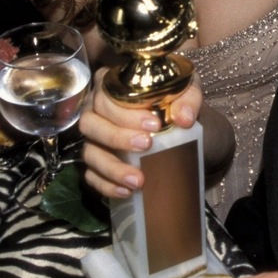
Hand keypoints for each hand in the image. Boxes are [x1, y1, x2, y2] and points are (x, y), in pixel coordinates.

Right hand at [80, 66, 201, 197]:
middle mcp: (95, 110)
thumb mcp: (186, 91)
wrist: (180, 125)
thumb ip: (188, 100)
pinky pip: (91, 176)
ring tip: (138, 180)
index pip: (106, 96)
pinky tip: (126, 192)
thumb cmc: (175, 101)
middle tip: (147, 145)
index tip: (154, 124)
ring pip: (89, 153)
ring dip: (112, 168)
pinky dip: (106, 185)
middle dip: (117, 137)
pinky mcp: (96, 163)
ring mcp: (94, 138)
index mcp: (110, 85)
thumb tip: (184, 118)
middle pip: (91, 124)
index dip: (125, 112)